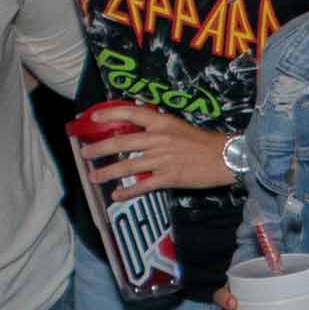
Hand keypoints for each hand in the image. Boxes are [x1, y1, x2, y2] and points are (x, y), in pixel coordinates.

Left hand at [76, 100, 238, 196]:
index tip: (93, 118)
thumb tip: (139, 129)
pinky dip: (127, 191)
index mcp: (161, 122)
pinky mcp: (168, 177)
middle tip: (84, 153)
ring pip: (127, 164)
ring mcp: (162, 159)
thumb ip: (158, 128)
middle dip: (100, 148)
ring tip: (93, 176)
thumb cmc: (203, 142)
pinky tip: (116, 195)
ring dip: (108, 172)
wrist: (224, 157)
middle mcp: (158, 138)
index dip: (109, 115)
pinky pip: (143, 185)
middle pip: (121, 141)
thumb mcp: (178, 126)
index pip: (130, 114)